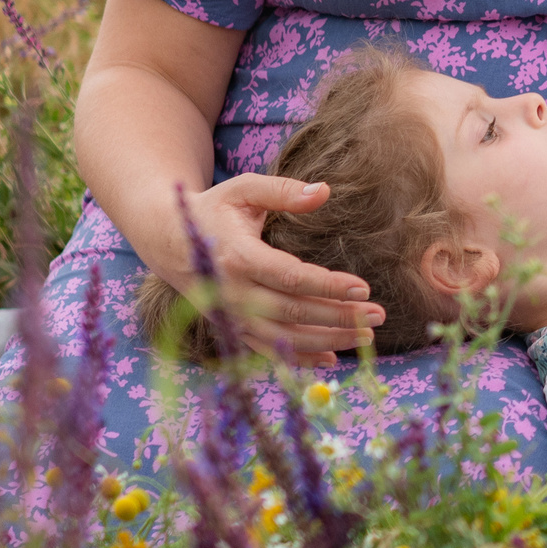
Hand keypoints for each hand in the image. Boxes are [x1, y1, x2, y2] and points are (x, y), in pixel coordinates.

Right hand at [167, 174, 382, 367]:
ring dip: (327, 340)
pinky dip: (299, 357)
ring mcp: (229, 315)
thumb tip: (324, 191)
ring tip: (367, 337)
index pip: (289, 277)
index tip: (363, 289)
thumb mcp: (244, 190)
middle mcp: (232, 292)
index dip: (327, 286)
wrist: (167, 239)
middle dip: (339, 317)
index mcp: (237, 256)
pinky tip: (333, 357)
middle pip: (292, 312)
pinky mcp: (230, 327)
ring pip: (283, 337)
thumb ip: (283, 191)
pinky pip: (267, 349)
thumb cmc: (214, 209)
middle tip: (379, 316)